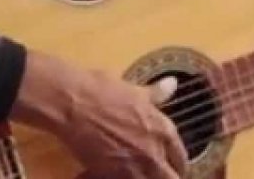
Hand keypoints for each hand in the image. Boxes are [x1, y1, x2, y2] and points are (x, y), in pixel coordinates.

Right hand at [12, 52, 186, 177]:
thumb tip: (172, 84)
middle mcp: (153, 153)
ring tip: (128, 173)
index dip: (177, 164)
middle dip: (164, 177)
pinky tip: (98, 173)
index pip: (181, 157)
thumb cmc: (101, 90)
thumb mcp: (134, 90)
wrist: (72, 103)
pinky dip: (112, 178)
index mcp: (162, 130)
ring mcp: (133, 167)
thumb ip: (156, 93)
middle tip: (153, 174)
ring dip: (141, 178)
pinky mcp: (110, 176)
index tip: (172, 166)